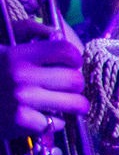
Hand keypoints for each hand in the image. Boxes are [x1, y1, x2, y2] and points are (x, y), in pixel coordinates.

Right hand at [0, 23, 86, 137]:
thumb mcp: (2, 44)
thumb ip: (27, 31)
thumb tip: (56, 33)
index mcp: (18, 55)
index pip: (67, 51)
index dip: (73, 58)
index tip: (68, 64)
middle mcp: (21, 76)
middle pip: (76, 80)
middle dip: (75, 85)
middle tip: (67, 87)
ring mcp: (22, 100)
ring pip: (76, 104)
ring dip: (74, 105)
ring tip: (65, 103)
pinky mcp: (21, 121)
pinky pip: (57, 123)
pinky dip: (53, 123)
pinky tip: (41, 116)